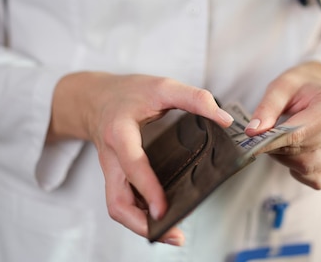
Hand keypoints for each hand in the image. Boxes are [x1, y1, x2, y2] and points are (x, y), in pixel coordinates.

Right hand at [47, 72, 233, 245]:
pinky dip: (140, 216)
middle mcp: (112, 158)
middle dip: (141, 224)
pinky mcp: (116, 178)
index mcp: (120, 133)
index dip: (147, 188)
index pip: (132, 164)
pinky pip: (123, 202)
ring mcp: (112, 171)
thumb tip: (225, 120)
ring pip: (117, 207)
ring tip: (172, 234)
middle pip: (116, 202)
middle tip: (172, 234)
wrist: (96, 98)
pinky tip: (162, 220)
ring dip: (141, 226)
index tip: (163, 209)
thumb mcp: (162, 86)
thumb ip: (194, 99)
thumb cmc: (129, 93)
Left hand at [244, 62, 320, 188]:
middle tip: (262, 139)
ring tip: (279, 142)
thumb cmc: (301, 88)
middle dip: (277, 148)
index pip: (300, 133)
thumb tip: (253, 132)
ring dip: (285, 159)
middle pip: (302, 151)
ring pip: (307, 167)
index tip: (253, 144)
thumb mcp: (281, 87)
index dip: (273, 141)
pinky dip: (298, 171)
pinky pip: (316, 179)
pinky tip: (293, 154)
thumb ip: (267, 108)